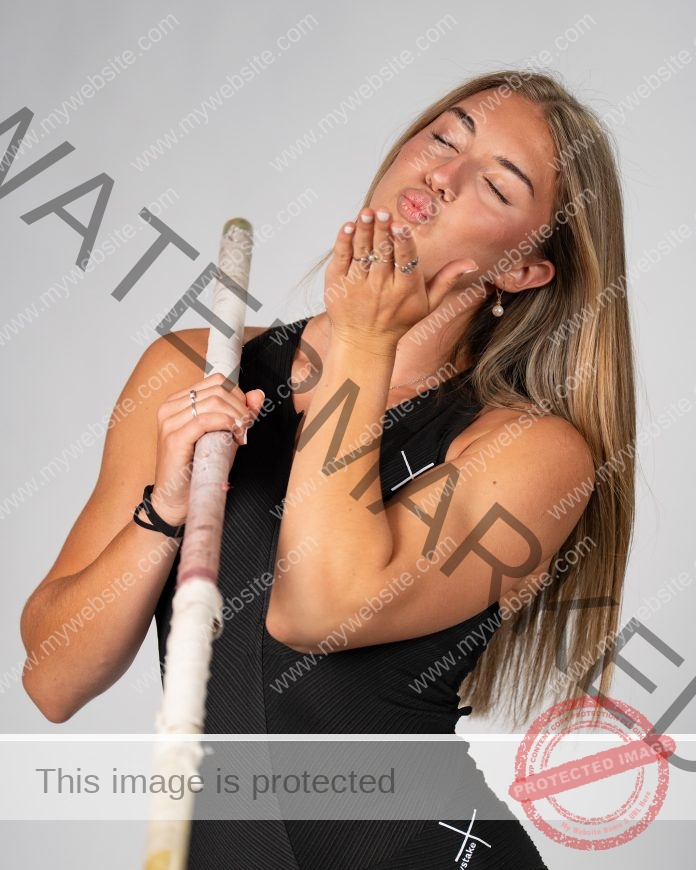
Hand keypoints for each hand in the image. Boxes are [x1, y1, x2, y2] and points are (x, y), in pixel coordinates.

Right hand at [150, 372, 265, 524]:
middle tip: (246, 428)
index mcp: (178, 401)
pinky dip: (226, 424)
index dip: (239, 395)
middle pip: (218, 389)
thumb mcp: (223, 435)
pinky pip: (206, 420)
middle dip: (240, 407)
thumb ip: (239, 413)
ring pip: (214, 402)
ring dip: (236, 417)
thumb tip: (258, 394)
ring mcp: (169, 422)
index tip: (246, 417)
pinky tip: (234, 437)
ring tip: (241, 435)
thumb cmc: (197, 469)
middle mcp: (170, 407)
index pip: (217, 381)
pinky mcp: (174, 438)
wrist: (176, 501)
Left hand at [324, 206, 477, 348]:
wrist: (364, 342)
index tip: (401, 226)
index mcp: (404, 290)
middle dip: (382, 231)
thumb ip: (447, 280)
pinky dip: (343, 242)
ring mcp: (357, 285)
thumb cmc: (399, 320)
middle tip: (382, 211)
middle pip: (382, 254)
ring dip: (363, 231)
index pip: (404, 262)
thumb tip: (471, 262)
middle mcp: (380, 287)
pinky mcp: (338, 284)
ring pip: (362, 253)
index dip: (402, 243)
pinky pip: (341, 259)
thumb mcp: (428, 304)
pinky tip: (348, 227)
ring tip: (366, 213)